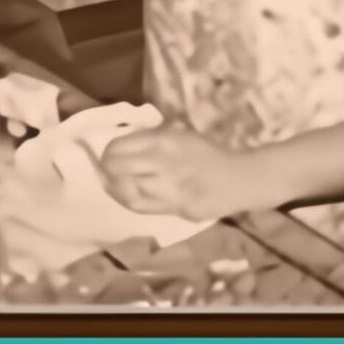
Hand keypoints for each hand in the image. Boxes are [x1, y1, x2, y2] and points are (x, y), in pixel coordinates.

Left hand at [99, 123, 254, 221]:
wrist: (239, 178)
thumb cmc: (207, 152)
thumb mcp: (179, 134)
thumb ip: (151, 139)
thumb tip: (122, 145)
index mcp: (165, 141)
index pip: (121, 146)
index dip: (107, 151)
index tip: (105, 153)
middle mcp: (165, 164)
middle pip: (119, 168)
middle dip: (107, 169)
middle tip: (105, 169)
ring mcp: (171, 190)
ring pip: (128, 192)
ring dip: (116, 188)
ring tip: (113, 183)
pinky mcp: (176, 209)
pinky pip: (143, 208)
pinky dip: (129, 201)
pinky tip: (127, 196)